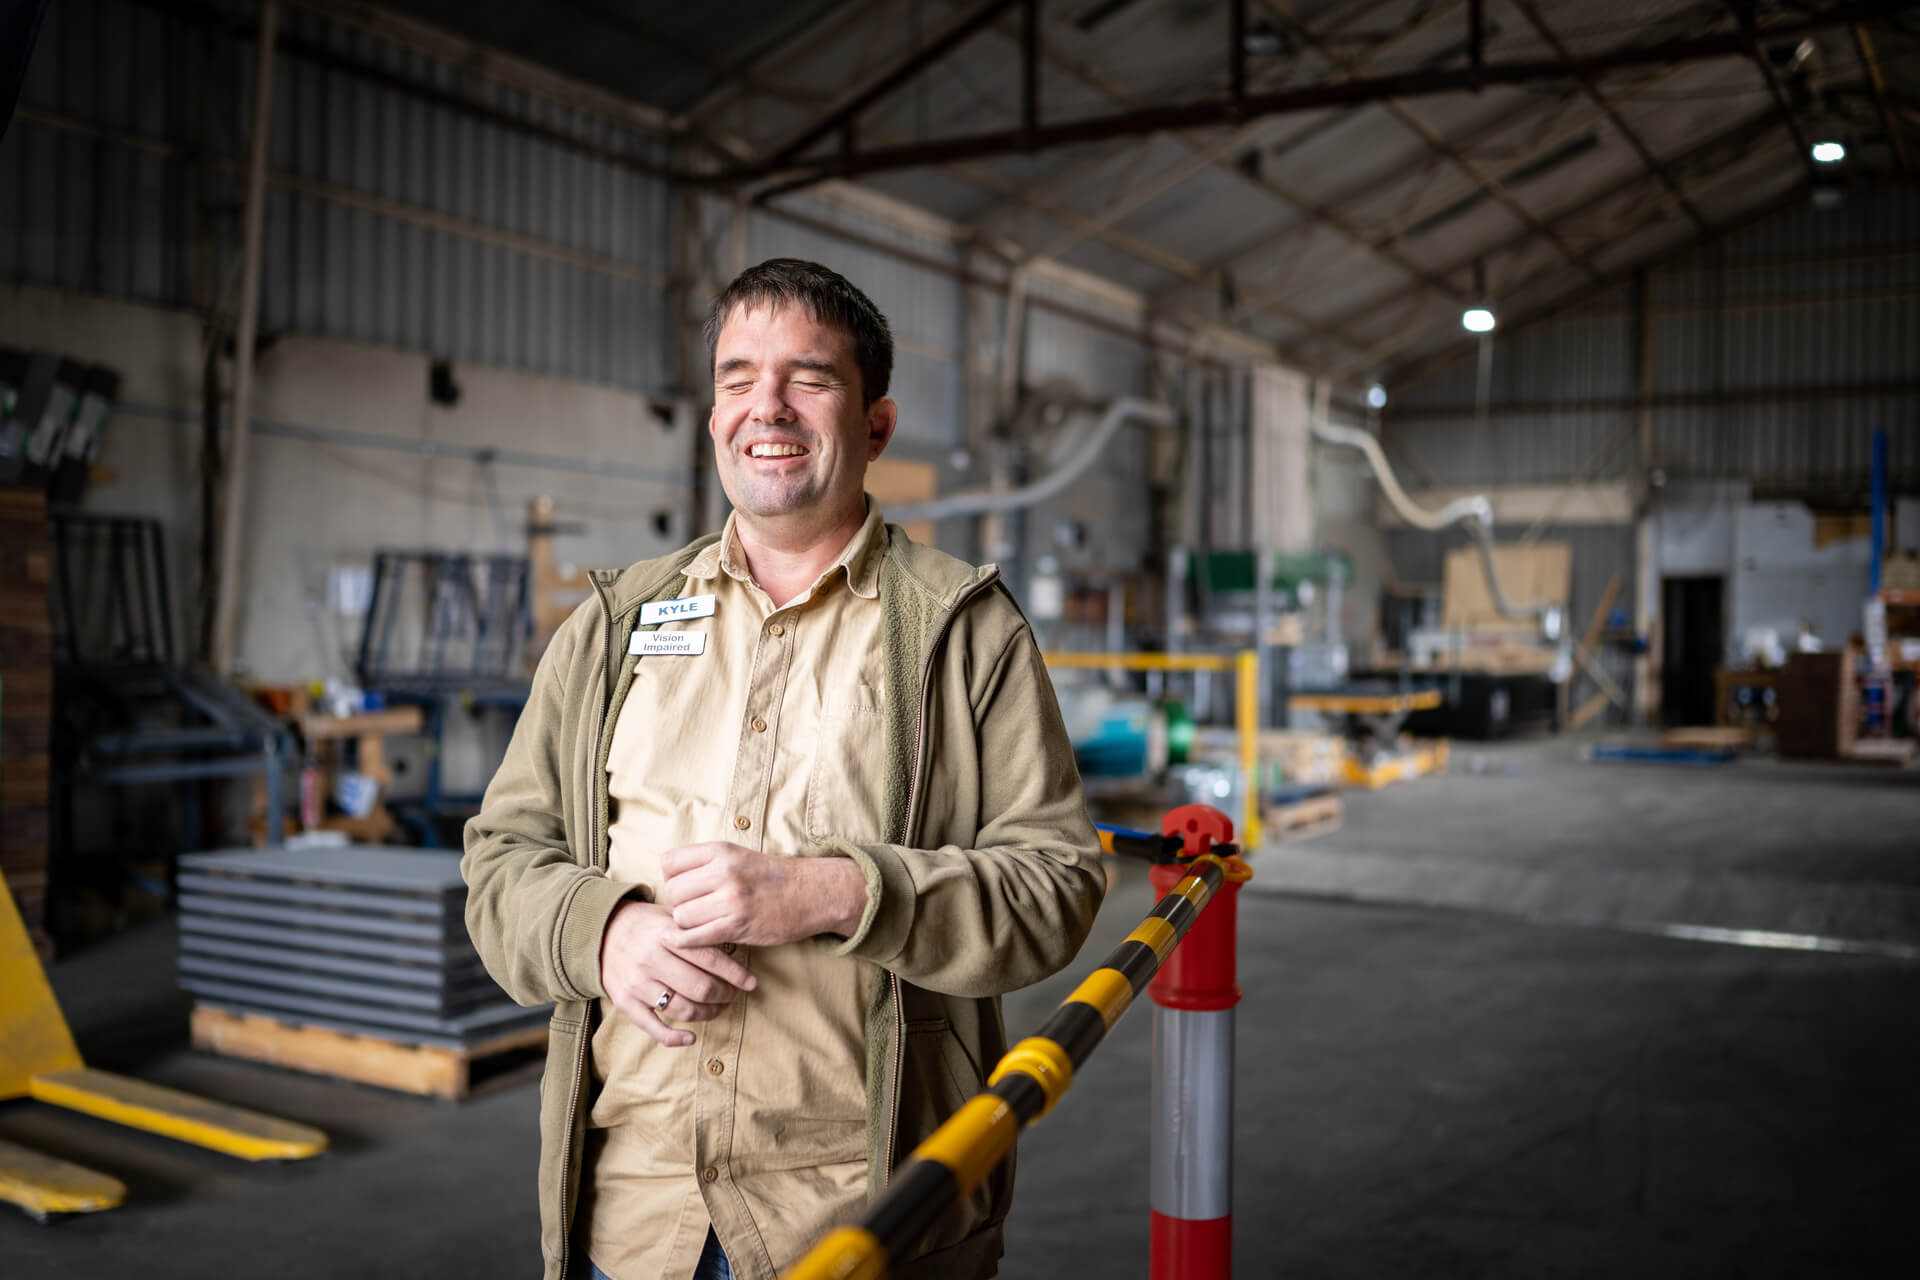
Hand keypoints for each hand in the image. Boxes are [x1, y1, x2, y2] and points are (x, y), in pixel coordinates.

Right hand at [599, 899, 755, 1047]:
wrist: (602, 933)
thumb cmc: (647, 925)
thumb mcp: (671, 917)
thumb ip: (698, 930)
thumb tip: (736, 942)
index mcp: (666, 935)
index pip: (710, 959)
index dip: (736, 975)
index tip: (750, 983)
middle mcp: (651, 960)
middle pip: (700, 988)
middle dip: (725, 995)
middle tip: (733, 994)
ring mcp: (637, 984)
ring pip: (682, 1010)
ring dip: (708, 1014)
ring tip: (717, 1008)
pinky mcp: (625, 1003)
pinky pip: (654, 1027)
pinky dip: (675, 1038)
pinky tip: (692, 1037)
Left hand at [659, 842, 867, 949]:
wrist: (810, 893)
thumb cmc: (770, 877)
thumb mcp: (737, 856)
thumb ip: (704, 863)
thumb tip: (668, 879)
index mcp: (721, 851)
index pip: (669, 862)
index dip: (672, 878)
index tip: (687, 887)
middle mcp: (723, 872)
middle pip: (672, 892)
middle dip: (678, 904)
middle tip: (696, 909)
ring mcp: (731, 899)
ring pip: (681, 917)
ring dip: (687, 925)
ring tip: (704, 923)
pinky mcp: (737, 926)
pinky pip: (695, 937)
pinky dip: (690, 942)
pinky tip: (697, 940)